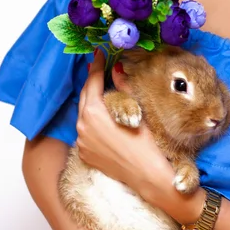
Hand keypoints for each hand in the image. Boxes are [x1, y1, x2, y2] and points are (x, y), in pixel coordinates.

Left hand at [75, 50, 174, 200]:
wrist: (147, 176)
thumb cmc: (146, 142)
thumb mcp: (136, 111)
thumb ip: (123, 88)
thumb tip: (118, 69)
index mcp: (93, 113)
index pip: (92, 83)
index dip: (97, 66)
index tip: (100, 54)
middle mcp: (81, 127)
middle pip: (85, 97)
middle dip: (92, 82)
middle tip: (99, 67)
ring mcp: (81, 142)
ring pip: (84, 115)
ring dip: (92, 102)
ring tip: (103, 91)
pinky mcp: (85, 154)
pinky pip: (86, 132)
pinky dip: (93, 122)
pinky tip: (104, 119)